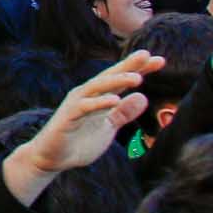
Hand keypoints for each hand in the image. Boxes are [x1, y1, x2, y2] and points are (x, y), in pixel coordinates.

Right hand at [6, 52, 163, 200]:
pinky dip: (99, 102)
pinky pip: (85, 107)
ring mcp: (77, 104)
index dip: (139, 69)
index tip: (160, 61)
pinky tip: (115, 100)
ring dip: (116, 81)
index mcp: (99, 97)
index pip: (121, 79)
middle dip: (128, 65)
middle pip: (110, 76)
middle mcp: (87, 95)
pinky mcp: (69, 117)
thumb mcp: (108, 127)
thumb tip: (143, 97)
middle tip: (147, 55)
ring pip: (98, 87)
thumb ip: (124, 113)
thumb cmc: (79, 140)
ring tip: (137, 78)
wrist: (52, 158)